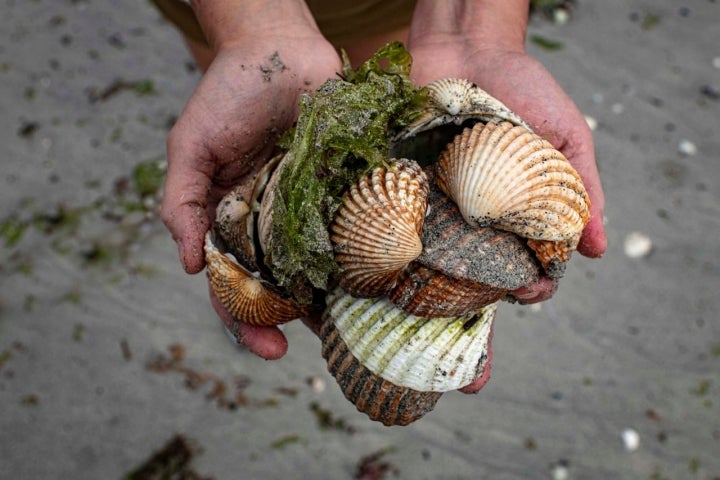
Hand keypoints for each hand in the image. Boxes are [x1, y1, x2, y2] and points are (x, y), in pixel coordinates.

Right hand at [161, 33, 341, 358]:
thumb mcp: (190, 147)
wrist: (279, 48)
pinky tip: (387, 279)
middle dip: (299, 323)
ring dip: (341, 301)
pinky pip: (360, 227)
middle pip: (286, 289)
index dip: (247, 322)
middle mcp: (274, 226)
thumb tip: (186, 266)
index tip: (271, 348)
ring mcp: (313, 210)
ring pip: (327, 267)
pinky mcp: (346, 188)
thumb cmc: (227, 95)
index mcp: (233, 225)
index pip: (236, 287)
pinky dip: (371, 254)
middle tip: (320, 349)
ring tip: (362, 330)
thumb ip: (180, 203)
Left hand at [409, 41, 606, 304]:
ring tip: (443, 284)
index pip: (530, 263)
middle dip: (484, 292)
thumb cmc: (524, 90)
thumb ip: (582, 187)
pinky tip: (407, 250)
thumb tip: (597, 250)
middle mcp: (480, 216)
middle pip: (484, 270)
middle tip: (481, 296)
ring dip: (442, 276)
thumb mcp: (566, 136)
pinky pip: (403, 220)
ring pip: (442, 256)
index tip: (529, 289)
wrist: (467, 48)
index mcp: (522, 211)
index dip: (534, 285)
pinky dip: (404, 237)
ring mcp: (442, 203)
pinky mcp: (408, 185)